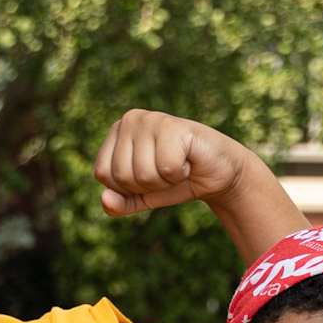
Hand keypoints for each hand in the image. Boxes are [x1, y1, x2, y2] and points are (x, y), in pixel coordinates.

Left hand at [94, 111, 249, 218]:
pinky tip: (188, 161)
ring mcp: (152, 119)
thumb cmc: (177, 180)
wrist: (219, 173)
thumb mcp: (143, 195)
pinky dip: (180, 175)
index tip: (149, 176)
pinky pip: (166, 168)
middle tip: (166, 172)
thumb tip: (105, 201)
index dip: (128, 187)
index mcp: (116, 132)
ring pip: (143, 174)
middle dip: (148, 186)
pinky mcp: (173, 126)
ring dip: (165, 181)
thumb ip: (120, 202)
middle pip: (121, 176)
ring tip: (178, 165)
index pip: (103, 174)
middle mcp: (130, 119)